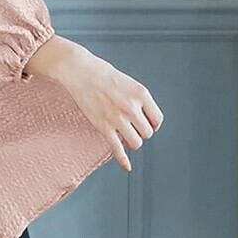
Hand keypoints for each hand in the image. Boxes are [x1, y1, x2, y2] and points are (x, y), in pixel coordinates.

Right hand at [26, 36, 163, 172]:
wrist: (79, 70)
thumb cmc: (102, 73)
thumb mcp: (128, 82)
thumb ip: (137, 99)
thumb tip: (143, 118)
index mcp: (141, 94)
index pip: (157, 120)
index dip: (152, 124)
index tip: (145, 124)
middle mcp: (132, 107)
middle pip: (147, 133)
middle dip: (140, 132)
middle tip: (131, 127)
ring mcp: (117, 118)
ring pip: (136, 143)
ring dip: (132, 142)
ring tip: (124, 136)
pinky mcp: (103, 126)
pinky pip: (117, 148)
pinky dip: (123, 160)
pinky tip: (127, 166)